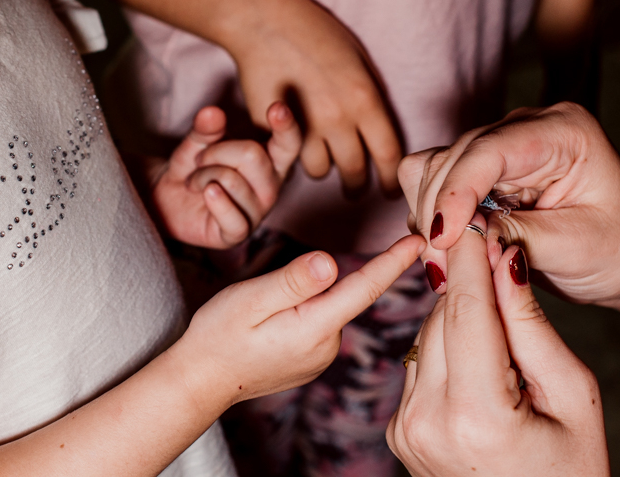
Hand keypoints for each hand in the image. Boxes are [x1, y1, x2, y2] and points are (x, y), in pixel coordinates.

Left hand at [151, 102, 301, 247]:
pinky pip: (234, 218)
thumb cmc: (192, 166)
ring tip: (195, 182)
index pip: (288, 144)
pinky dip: (216, 202)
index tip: (276, 107)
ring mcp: (257, 212)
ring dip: (203, 176)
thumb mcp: (197, 142)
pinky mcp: (238, 233)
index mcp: (270, 160)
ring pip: (233, 181)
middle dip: (216, 152)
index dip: (286, 127)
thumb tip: (212, 112)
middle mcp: (270, 186)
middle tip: (200, 160)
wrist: (168, 197)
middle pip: (253, 156)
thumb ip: (206, 129)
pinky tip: (205, 193)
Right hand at [175, 235, 424, 405]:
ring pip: (329, 308)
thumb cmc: (218, 335)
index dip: (393, 261)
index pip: (364, 289)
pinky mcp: (310, 359)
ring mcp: (320, 356)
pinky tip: (272, 319)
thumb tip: (331, 261)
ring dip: (309, 296)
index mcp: (315, 328)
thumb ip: (293, 280)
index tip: (420, 239)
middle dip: (328, 277)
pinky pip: (319, 323)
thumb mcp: (250, 299)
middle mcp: (327, 346)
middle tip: (278, 282)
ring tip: (261, 308)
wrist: (200, 380)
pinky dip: (306, 311)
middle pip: (344, 295)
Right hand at [230, 0, 401, 193]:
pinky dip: (292, 153)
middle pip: (353, 172)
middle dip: (355, 185)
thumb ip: (368, 99)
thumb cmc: (313, 31)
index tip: (388, 190)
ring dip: (321, 165)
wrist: (262, 21)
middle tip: (353, 188)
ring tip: (318, 153)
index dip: (389, 180)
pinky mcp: (272, 129)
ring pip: (318, 170)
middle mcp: (336, 119)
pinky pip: (287, 155)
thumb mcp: (357, 60)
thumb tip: (377, 133)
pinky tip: (292, 138)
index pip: (387, 156)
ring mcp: (301, 127)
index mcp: (364, 100)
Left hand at [387, 221, 608, 476]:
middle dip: (469, 287)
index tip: (476, 218)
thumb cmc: (570, 471)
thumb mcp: (573, 397)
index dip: (470, 259)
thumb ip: (531, 326)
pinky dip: (446, 352)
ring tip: (502, 337)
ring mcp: (404, 429)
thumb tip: (503, 259)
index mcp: (476, 415)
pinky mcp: (396, 431)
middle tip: (498, 260)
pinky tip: (480, 367)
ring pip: (425, 337)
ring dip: (458, 320)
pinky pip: (419, 365)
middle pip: (441, 319)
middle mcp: (426, 421)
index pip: (465, 311)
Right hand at [398, 102, 619, 306]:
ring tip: (445, 266)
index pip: (488, 150)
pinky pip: (432, 183)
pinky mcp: (481, 171)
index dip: (456, 192)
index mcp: (562, 131)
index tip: (443, 239)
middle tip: (441, 270)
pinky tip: (449, 251)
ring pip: (432, 169)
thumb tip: (458, 235)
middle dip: (438, 213)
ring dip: (430, 217)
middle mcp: (524, 128)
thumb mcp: (578, 247)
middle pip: (451, 158)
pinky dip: (432, 218)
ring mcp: (499, 146)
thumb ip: (517, 235)